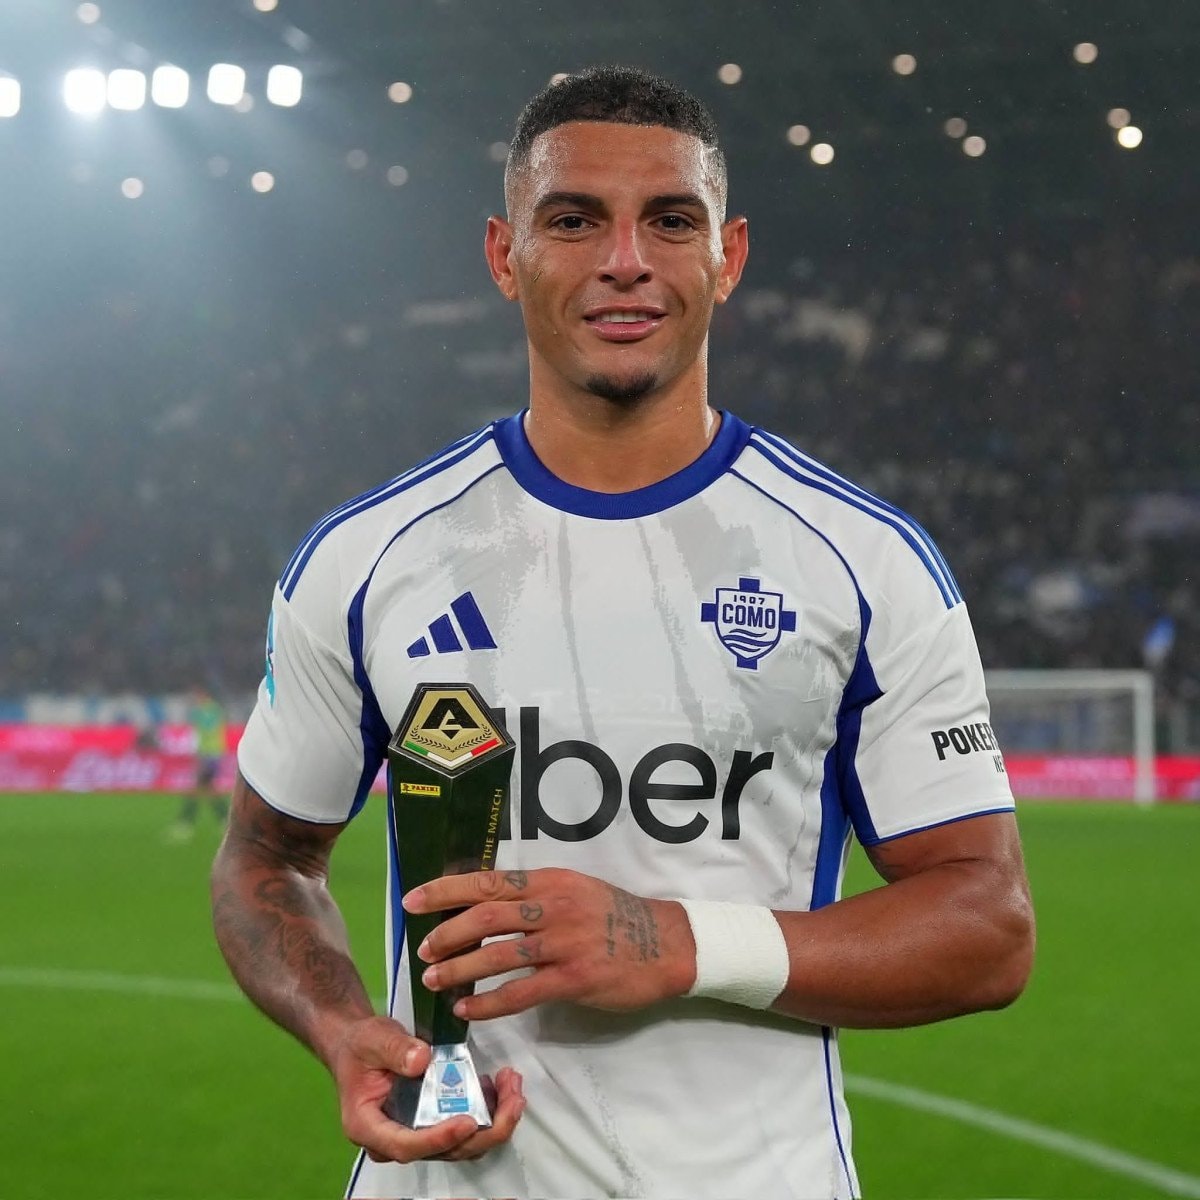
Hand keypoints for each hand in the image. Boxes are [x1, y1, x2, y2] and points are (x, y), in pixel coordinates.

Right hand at [329, 1015, 524, 1162]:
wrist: (361, 1047)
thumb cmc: (361, 1047)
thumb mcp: (373, 1038)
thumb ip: (395, 1048)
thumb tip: (422, 1061)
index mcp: (369, 1127)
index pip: (405, 1145)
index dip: (439, 1139)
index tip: (468, 1123)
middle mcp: (394, 1140)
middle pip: (444, 1151)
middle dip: (486, 1129)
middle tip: (513, 1096)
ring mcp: (418, 1135)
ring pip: (462, 1144)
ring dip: (495, 1120)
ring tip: (512, 1084)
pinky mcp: (435, 1124)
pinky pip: (467, 1130)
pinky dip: (490, 1111)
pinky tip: (500, 1085)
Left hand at [402, 868, 696, 1019]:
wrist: (667, 944)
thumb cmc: (615, 916)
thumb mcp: (576, 890)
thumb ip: (536, 895)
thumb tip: (486, 903)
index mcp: (550, 881)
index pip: (488, 881)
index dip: (446, 890)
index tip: (414, 900)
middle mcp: (554, 906)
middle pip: (487, 915)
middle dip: (448, 933)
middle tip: (423, 950)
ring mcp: (565, 942)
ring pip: (500, 954)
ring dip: (461, 968)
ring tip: (435, 980)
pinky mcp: (575, 978)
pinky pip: (522, 992)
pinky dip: (490, 1002)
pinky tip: (469, 1010)